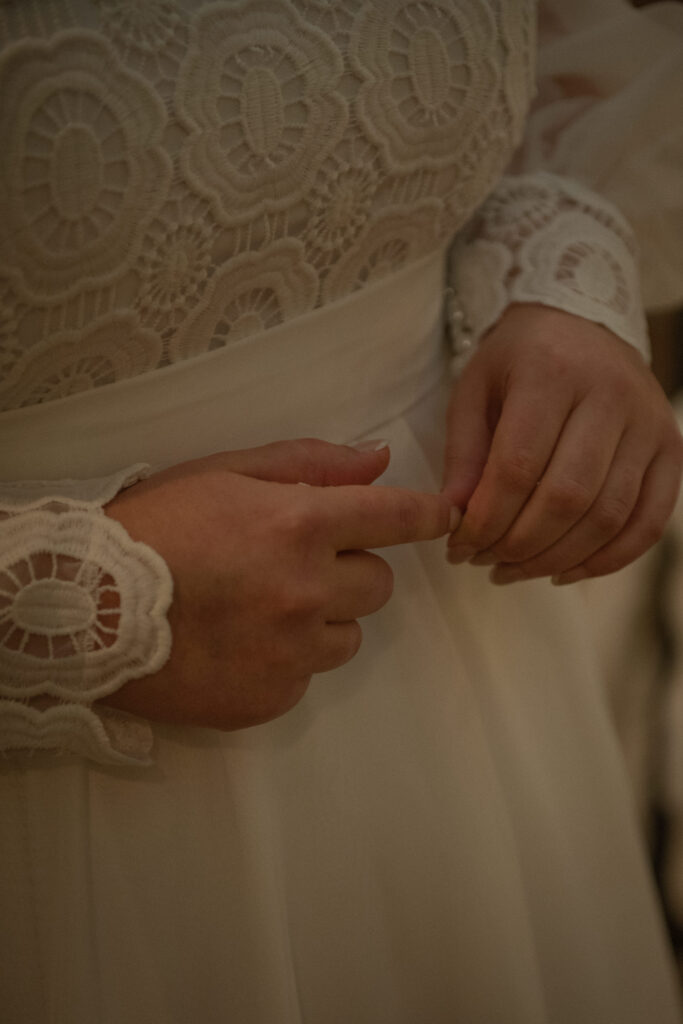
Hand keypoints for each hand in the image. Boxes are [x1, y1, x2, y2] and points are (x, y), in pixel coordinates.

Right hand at [102, 438, 453, 728]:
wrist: (86, 610)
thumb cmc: (153, 528)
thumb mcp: (224, 474)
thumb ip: (310, 463)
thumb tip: (377, 457)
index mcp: (300, 525)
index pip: (394, 518)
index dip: (426, 515)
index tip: (444, 517)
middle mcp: (307, 592)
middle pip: (378, 585)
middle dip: (349, 571)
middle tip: (293, 564)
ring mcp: (290, 653)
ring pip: (347, 636)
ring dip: (320, 619)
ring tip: (259, 609)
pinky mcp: (269, 699)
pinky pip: (306, 677)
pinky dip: (285, 660)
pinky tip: (238, 644)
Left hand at [442, 304, 682, 583]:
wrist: (581, 323)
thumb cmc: (519, 361)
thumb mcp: (475, 389)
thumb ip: (464, 453)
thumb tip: (454, 517)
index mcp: (552, 372)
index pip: (518, 467)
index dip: (486, 519)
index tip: (459, 546)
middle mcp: (611, 395)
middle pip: (567, 498)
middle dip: (519, 545)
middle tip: (484, 562)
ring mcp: (650, 423)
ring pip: (608, 516)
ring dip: (556, 558)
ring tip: (514, 570)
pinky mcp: (673, 448)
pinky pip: (649, 522)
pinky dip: (607, 559)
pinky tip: (564, 571)